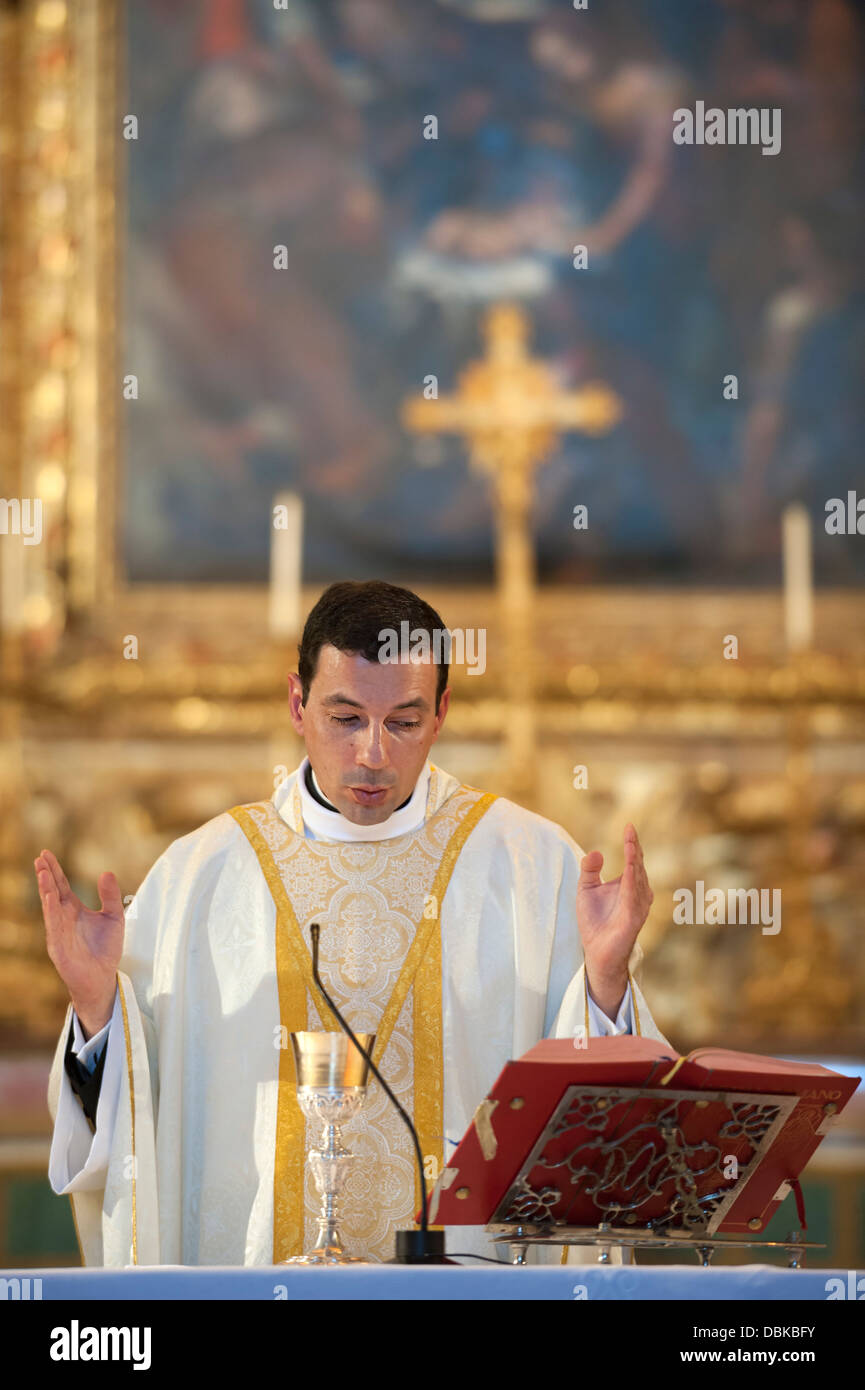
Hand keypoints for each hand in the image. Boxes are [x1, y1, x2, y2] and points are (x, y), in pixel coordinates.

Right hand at [35, 849, 123, 1037]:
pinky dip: (51, 910)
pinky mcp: (58, 945)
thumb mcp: (114, 917)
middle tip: (40, 858)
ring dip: (45, 889)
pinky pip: (53, 925)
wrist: (102, 977)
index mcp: (74, 908)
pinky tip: (50, 897)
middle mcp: (63, 917)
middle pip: (52, 891)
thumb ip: (110, 896)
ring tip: (42, 871)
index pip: (61, 885)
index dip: (54, 869)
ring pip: (49, 906)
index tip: (46, 853)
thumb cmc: (105, 949)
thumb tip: (107, 872)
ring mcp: (58, 930)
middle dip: (46, 875)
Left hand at [577, 824, 653, 1012]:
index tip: (629, 826)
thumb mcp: (586, 889)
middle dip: (635, 847)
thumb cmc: (594, 922)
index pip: (633, 859)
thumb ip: (590, 869)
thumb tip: (596, 851)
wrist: (596, 951)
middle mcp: (637, 892)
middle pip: (638, 864)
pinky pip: (634, 895)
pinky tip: (631, 867)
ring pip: (639, 877)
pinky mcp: (634, 917)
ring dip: (635, 860)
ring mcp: (638, 905)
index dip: (632, 842)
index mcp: (628, 884)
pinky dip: (633, 881)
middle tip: (630, 830)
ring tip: (631, 843)